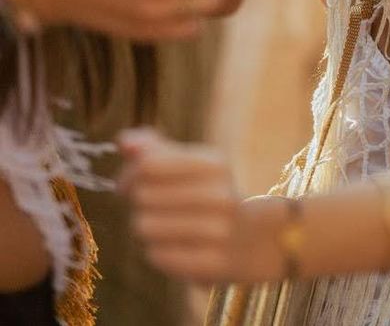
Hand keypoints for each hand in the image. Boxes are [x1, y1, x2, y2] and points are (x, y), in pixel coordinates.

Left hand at [119, 130, 259, 283]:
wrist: (249, 239)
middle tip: (151, 206)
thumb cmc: (207, 194)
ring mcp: (218, 231)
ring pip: (145, 226)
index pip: (148, 164)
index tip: (129, 183)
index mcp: (214, 164)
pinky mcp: (210, 264)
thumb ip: (153, 149)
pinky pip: (157, 255)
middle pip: (142, 195)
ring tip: (161, 226)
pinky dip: (157, 250)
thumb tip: (124, 141)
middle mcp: (220, 195)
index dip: (130, 174)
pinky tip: (173, 246)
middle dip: (138, 202)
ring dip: (145, 226)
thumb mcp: (189, 164)